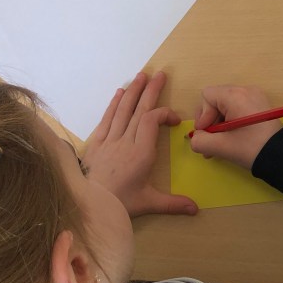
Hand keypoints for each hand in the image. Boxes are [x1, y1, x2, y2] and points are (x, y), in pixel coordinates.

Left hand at [84, 71, 196, 217]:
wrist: (87, 206)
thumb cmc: (119, 204)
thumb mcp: (148, 203)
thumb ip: (173, 203)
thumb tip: (196, 208)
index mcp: (140, 154)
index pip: (151, 121)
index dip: (164, 114)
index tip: (173, 119)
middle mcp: (125, 142)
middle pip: (139, 110)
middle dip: (150, 90)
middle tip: (160, 74)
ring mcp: (109, 141)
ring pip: (123, 110)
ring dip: (133, 91)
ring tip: (141, 75)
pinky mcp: (96, 143)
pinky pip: (106, 119)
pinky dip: (113, 104)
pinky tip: (119, 93)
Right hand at [188, 85, 282, 170]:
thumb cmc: (251, 148)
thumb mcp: (221, 146)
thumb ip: (200, 141)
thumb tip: (196, 138)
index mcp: (236, 95)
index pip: (207, 96)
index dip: (202, 115)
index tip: (207, 132)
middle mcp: (246, 91)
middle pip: (216, 100)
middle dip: (210, 122)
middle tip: (211, 142)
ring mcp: (255, 97)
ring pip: (226, 107)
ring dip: (219, 126)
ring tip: (219, 147)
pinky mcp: (261, 107)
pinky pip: (238, 110)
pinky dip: (231, 124)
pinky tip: (230, 142)